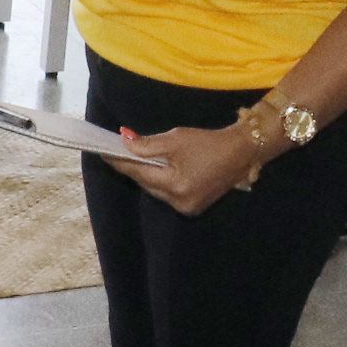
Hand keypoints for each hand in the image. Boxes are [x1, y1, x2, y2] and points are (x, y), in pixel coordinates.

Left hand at [112, 121, 263, 216]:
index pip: (139, 172)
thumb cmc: (209, 142)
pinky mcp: (193, 207)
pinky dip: (161, 181)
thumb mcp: (177, 139)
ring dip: (146, 175)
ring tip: (134, 159)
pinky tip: (156, 169)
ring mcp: (187, 207)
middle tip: (116, 151)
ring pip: (156, 190)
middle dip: (132, 168)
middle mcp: (180, 202)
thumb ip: (148, 144)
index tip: (103, 150)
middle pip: (146, 184)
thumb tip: (123, 142)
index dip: (120, 161)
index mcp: (176, 185)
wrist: (242, 152)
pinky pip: (168, 194)